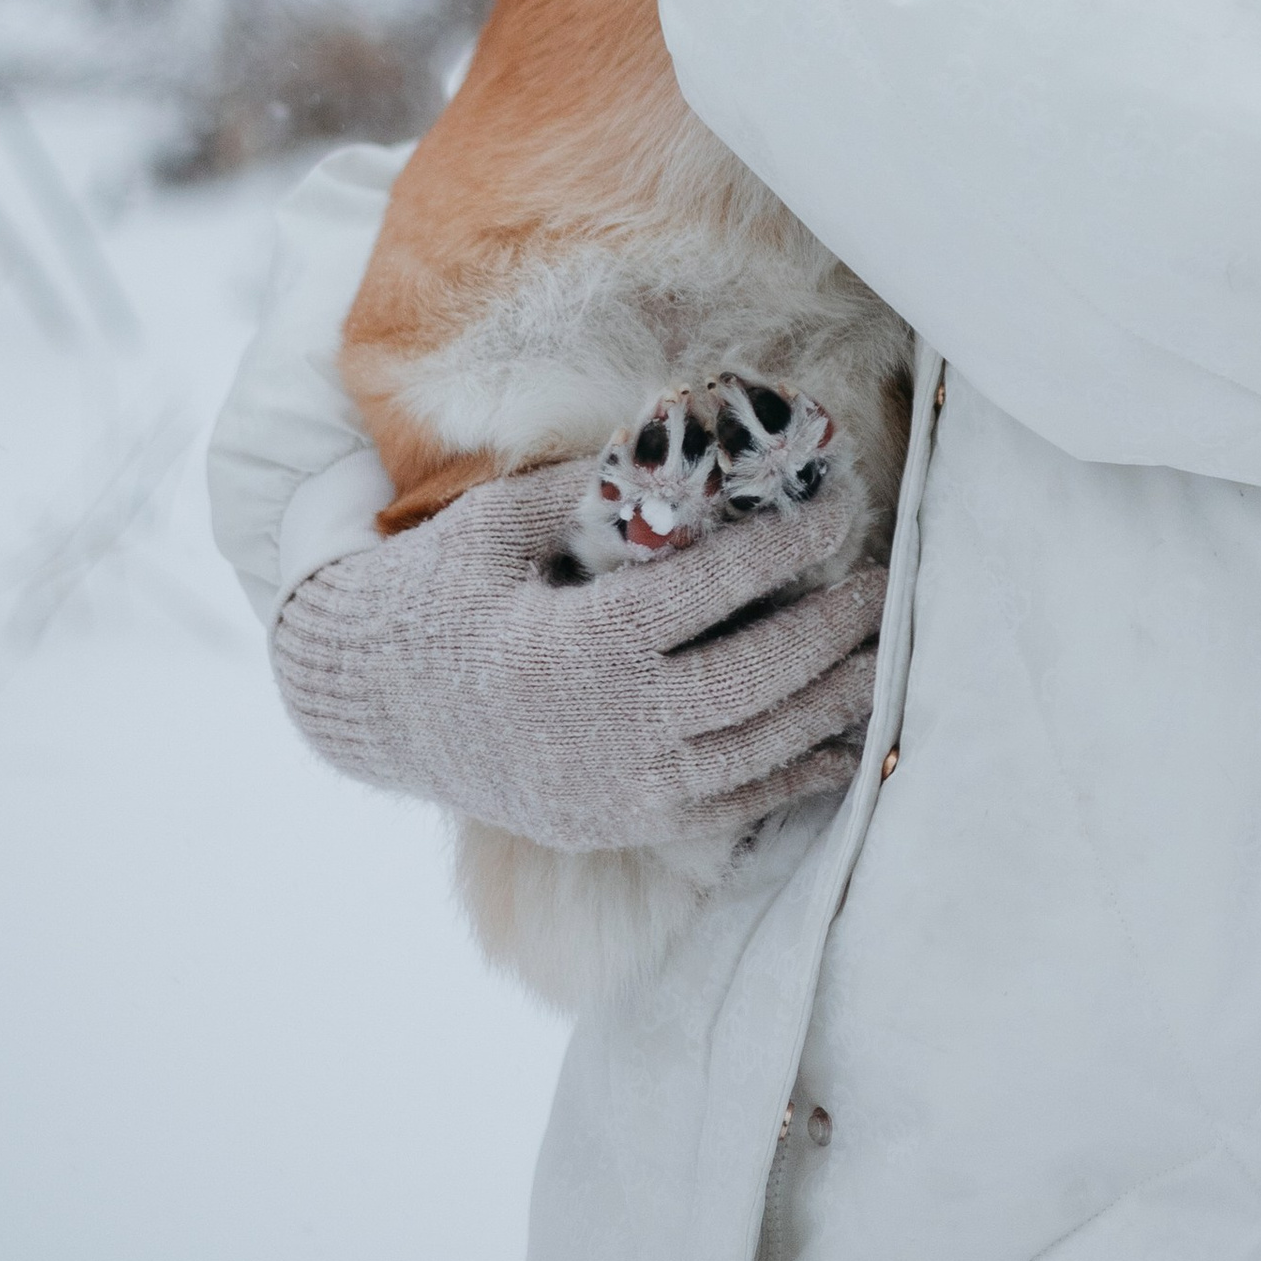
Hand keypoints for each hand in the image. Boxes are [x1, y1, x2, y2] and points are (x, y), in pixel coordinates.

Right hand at [270, 461, 885, 851]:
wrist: (377, 707)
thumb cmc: (441, 595)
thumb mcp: (497, 526)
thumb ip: (593, 488)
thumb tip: (693, 436)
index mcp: (568, 647)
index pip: (704, 594)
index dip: (781, 550)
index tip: (837, 509)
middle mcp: (600, 730)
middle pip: (748, 679)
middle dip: (827, 630)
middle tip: (884, 585)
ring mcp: (614, 791)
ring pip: (751, 750)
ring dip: (829, 704)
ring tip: (883, 656)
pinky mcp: (620, 823)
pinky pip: (729, 807)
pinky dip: (795, 776)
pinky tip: (844, 744)